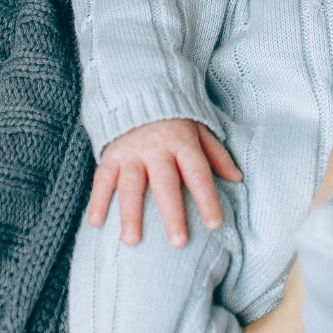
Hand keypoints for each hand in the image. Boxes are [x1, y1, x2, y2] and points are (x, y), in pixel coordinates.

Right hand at [87, 118, 241, 247]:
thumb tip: (237, 178)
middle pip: (166, 184)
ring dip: (131, 214)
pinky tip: (95, 223)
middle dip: (172, 213)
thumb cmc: (175, 119)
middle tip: (177, 242)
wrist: (139, 89)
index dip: (207, 199)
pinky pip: (103, 178)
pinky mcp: (111, 153)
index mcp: (183, 143)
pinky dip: (97, 200)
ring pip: (132, 185)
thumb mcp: (200, 130)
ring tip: (131, 242)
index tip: (214, 225)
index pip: (198, 174)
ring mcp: (132, 151)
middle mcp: (157, 148)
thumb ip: (217, 155)